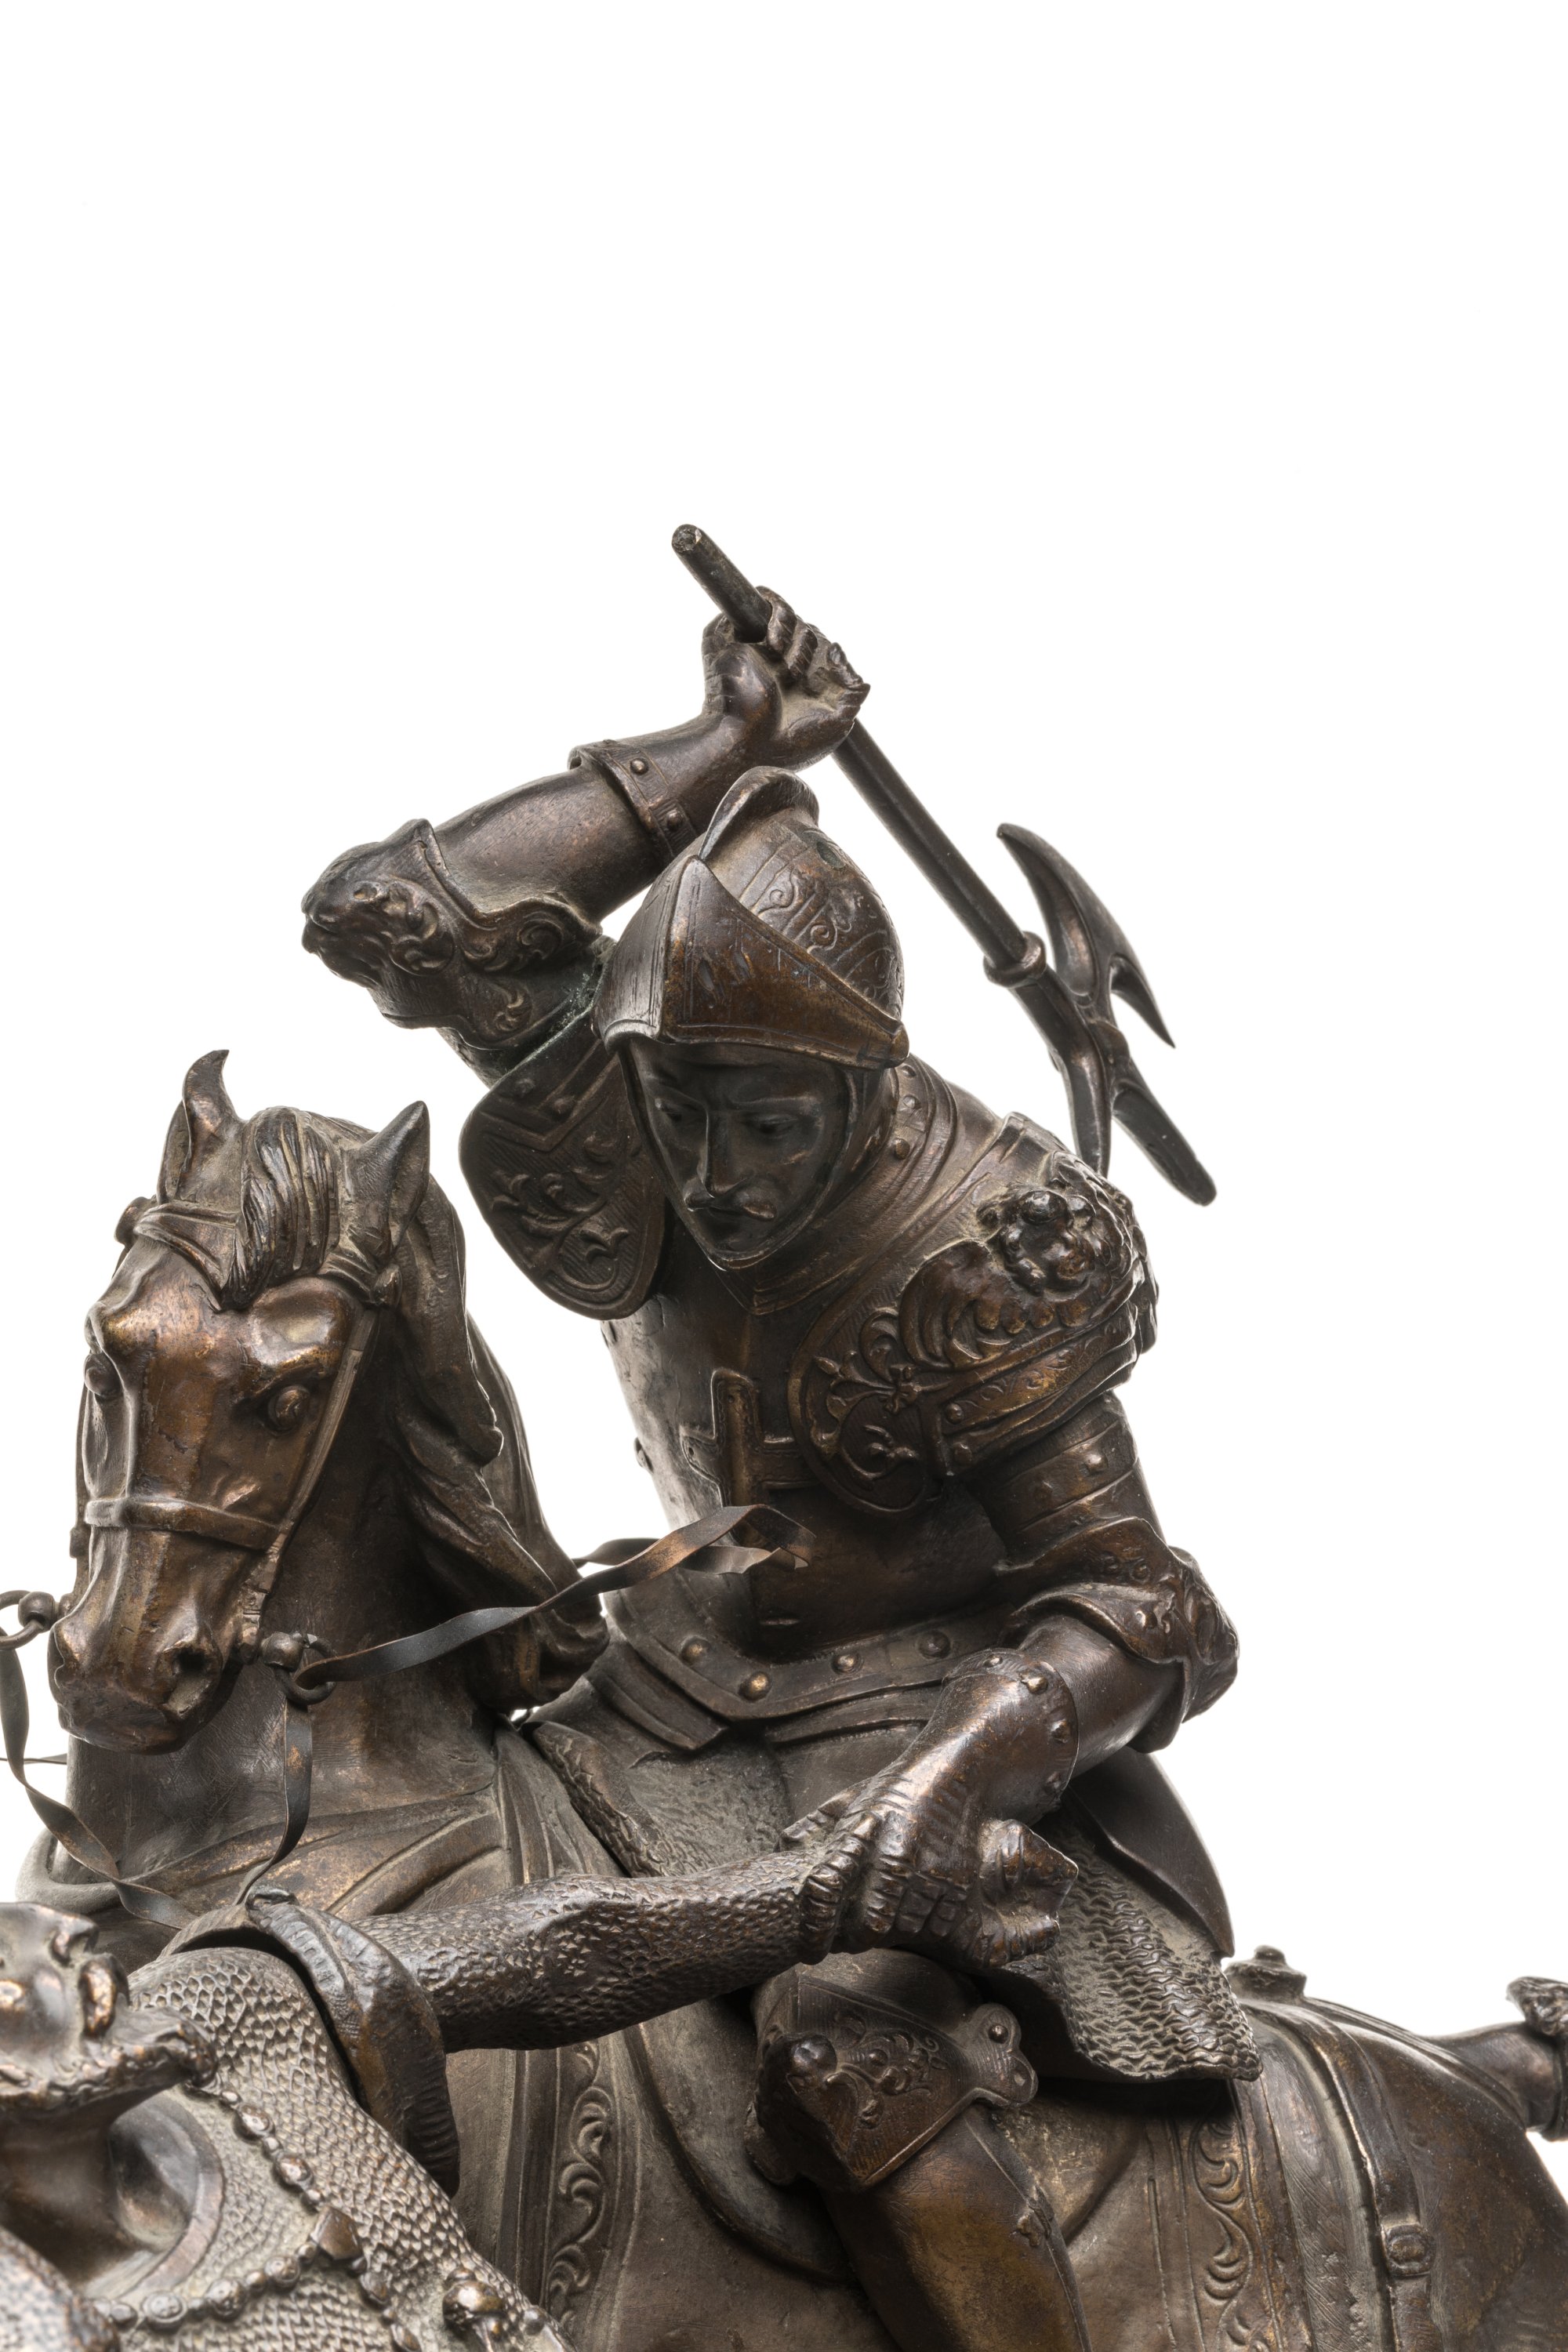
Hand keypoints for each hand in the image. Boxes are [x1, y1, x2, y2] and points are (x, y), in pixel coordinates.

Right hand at [700, 594, 866, 769]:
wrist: (754, 747)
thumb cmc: (792, 744)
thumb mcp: (839, 722)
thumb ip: (854, 691)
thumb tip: (838, 651)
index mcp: (798, 683)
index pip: (821, 649)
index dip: (831, 654)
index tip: (833, 664)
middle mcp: (776, 664)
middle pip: (805, 630)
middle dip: (810, 645)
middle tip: (798, 676)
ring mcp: (755, 650)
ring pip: (786, 616)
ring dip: (796, 633)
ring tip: (788, 665)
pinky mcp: (733, 638)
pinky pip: (758, 602)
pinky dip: (776, 612)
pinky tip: (777, 644)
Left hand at [780, 1652, 1081, 1970]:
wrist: (954, 1772)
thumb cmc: (898, 1789)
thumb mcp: (855, 1799)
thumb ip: (820, 1824)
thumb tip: (784, 1845)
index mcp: (866, 1837)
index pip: (838, 1898)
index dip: (823, 1928)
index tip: (818, 1945)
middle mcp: (899, 1857)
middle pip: (874, 1925)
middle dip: (862, 1937)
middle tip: (856, 1936)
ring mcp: (932, 1871)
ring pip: (907, 1929)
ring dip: (896, 1932)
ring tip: (889, 1920)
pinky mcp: (957, 1879)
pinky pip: (938, 1925)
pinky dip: (926, 1926)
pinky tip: (917, 1910)